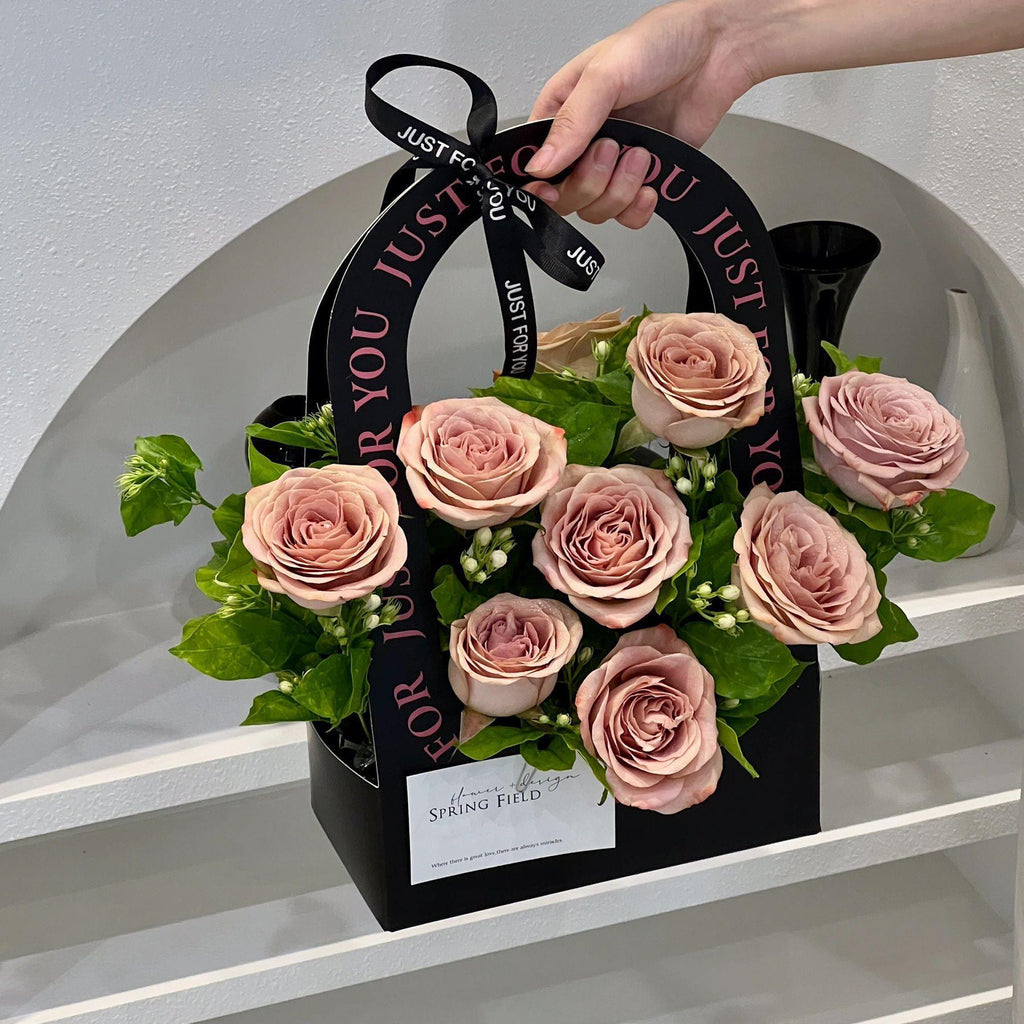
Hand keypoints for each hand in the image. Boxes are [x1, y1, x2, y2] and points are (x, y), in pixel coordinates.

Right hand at [524, 1, 762, 227]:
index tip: (551, 189)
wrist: (719, 50)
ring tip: (641, 154)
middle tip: (612, 149)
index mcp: (562, 112)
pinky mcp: (644, 178)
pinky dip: (638, 210)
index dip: (539, 186)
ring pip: (596, 210)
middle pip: (565, 197)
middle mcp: (584, 142)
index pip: (534, 165)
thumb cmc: (662, 43)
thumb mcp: (605, 74)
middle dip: (589, 183)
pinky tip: (650, 186)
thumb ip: (571, 123)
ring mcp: (614, 164)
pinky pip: (628, 216)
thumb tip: (539, 165)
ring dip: (620, 192)